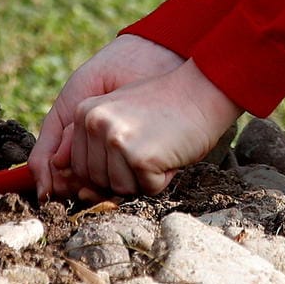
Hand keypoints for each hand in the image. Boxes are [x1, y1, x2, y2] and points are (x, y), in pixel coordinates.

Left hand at [54, 59, 243, 197]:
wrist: (204, 90)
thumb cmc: (166, 106)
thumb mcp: (121, 113)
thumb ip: (98, 144)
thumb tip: (80, 194)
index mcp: (84, 112)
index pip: (81, 166)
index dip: (110, 166)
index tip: (133, 146)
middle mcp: (94, 124)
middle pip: (97, 181)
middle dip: (125, 174)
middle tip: (150, 145)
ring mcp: (116, 140)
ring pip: (120, 189)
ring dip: (143, 177)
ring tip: (160, 146)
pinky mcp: (139, 157)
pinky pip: (147, 188)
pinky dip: (163, 178)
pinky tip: (171, 151)